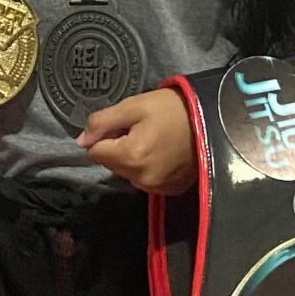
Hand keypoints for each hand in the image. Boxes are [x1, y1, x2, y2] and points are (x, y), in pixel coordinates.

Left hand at [76, 86, 196, 194]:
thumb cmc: (173, 109)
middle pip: (111, 164)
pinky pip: (145, 179)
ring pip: (127, 172)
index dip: (105, 135)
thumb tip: (81, 141)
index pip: (95, 152)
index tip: (123, 124)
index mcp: (130, 156)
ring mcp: (156, 187)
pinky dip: (148, 167)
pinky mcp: (168, 190)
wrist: (213, 121)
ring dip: (132, 158)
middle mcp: (140, 178)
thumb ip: (102, 122)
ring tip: (154, 138)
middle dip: (118, 147)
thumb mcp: (134, 106)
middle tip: (141, 128)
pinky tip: (163, 152)